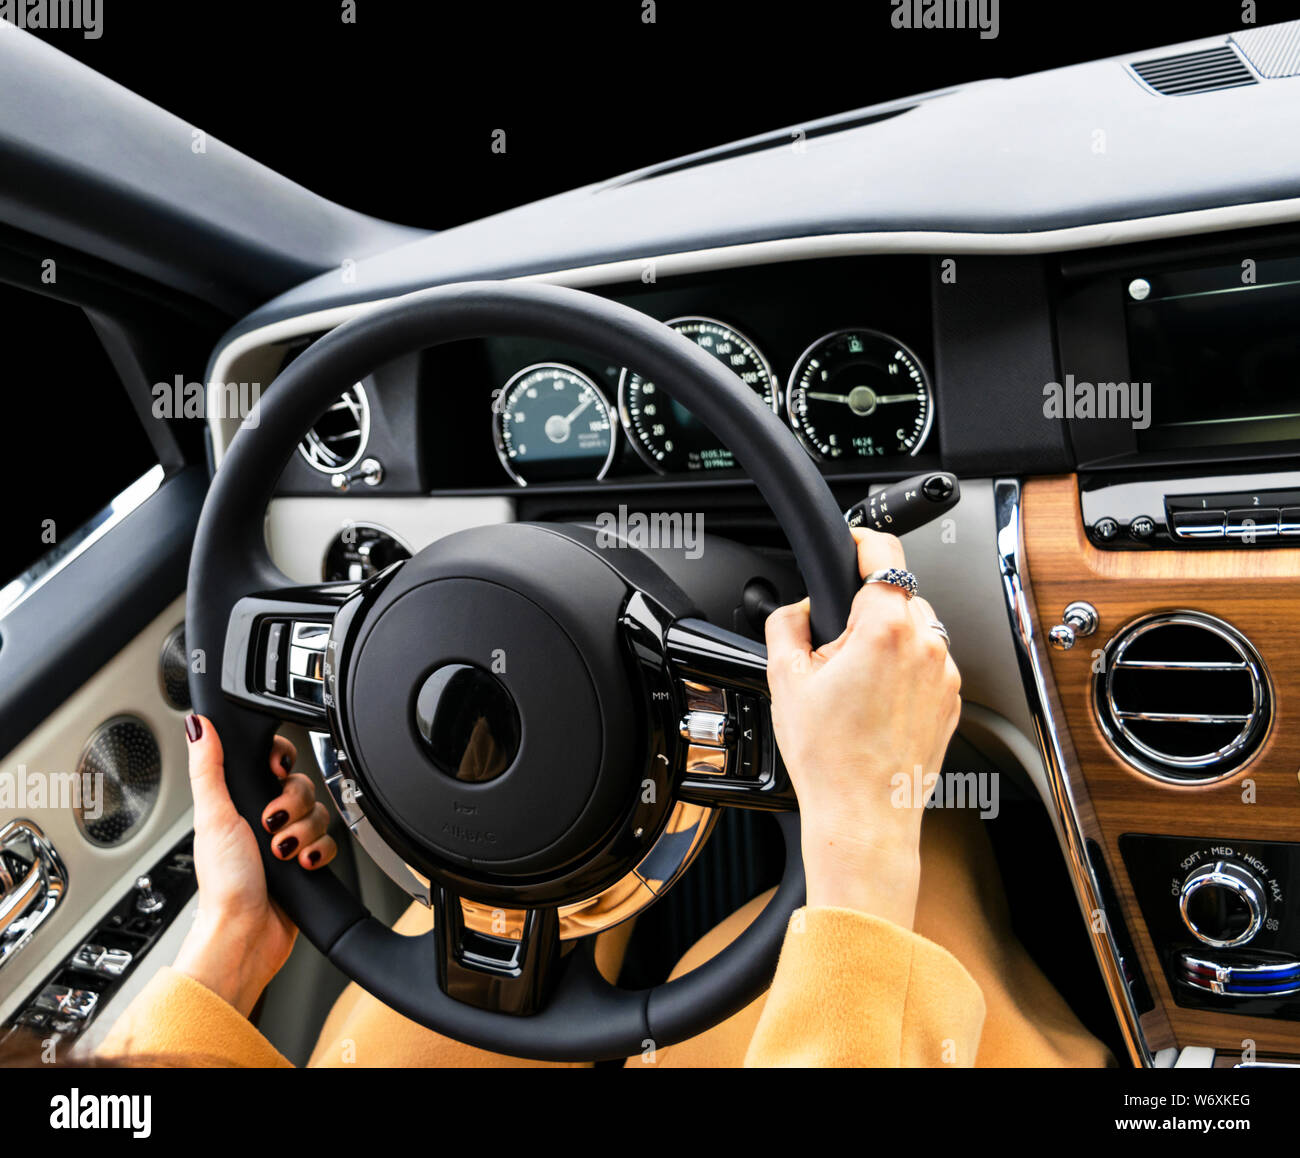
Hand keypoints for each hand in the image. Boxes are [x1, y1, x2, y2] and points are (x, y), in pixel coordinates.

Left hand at [172, 715, 337, 1017]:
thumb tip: (198, 726)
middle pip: (300, 785)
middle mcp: (263, 818)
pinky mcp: (307, 861)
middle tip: (272, 823)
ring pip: (318, 813)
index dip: (280, 761)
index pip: (270, 761)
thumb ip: (208, 769)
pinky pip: (331, 841)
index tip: (275, 771)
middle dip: (291, 805)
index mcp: (238, 802)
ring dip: (303, 832)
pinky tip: (303, 863)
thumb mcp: (213, 818)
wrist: (245, 935)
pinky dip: (320, 851)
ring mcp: (287, 840)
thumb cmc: (223, 885)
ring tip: (283, 852)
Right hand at [764, 528, 960, 928]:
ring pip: (915, 628)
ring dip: (887, 638)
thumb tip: (796, 608)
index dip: (862, 539)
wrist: (864, 814)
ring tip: (855, 684)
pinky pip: (928, 662)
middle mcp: (925, 644)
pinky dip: (904, 669)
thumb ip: (786, 622)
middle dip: (865, 608)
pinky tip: (875, 704)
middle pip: (898, 593)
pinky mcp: (953, 698)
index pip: (884, 553)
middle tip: (835, 648)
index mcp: (884, 629)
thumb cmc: (830, 757)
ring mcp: (945, 673)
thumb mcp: (784, 679)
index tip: (851, 541)